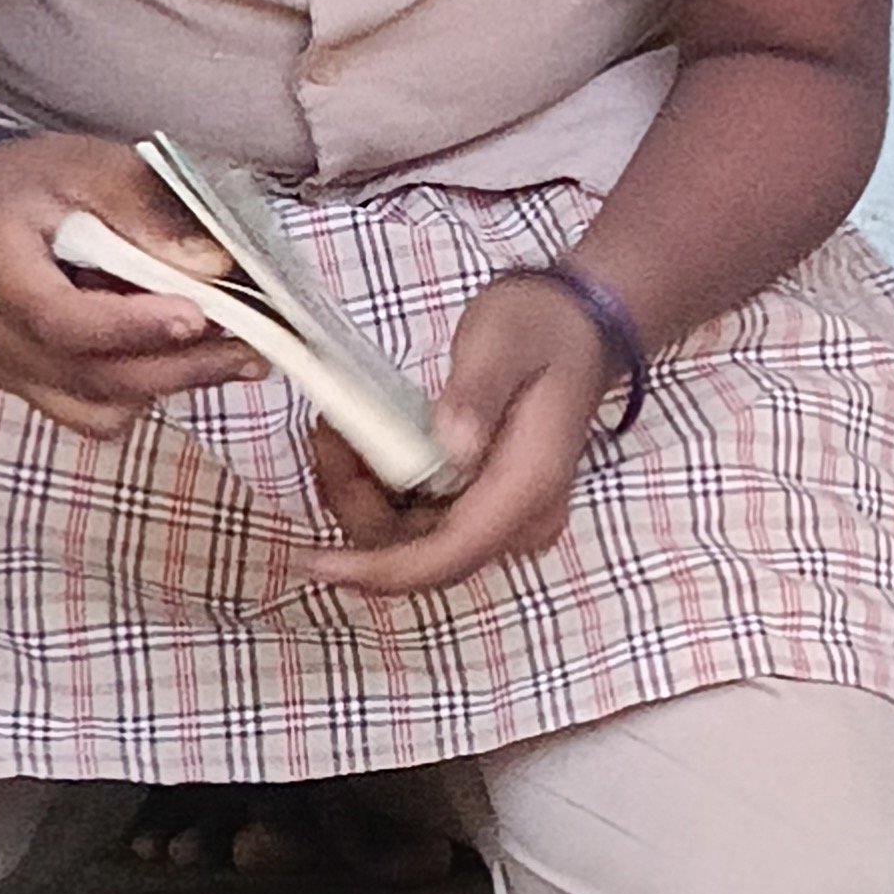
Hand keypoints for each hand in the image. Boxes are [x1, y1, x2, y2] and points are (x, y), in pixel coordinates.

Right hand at [0, 132, 255, 432]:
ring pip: (98, 408)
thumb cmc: (33, 184)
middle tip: (252, 343)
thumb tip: (214, 265)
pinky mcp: (35, 390)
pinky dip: (151, 395)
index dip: (130, 326)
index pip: (56, 316)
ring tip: (239, 353)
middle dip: (178, 365)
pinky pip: (97, 417)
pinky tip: (193, 362)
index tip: (197, 314)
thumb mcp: (88, 164)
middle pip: (87, 374)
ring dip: (175, 385)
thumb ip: (147, 209)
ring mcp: (8, 369)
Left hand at [296, 269, 609, 599]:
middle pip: (420, 553)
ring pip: (410, 540)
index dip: (379, 570)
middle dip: (358, 508)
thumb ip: (476, 395)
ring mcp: (501, 515)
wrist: (576, 323)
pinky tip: (362, 445)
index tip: (317, 563)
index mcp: (528, 486)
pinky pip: (417, 519)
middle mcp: (519, 518)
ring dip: (361, 496)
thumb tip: (451, 448)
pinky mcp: (481, 504)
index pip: (449, 554)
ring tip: (338, 431)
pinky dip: (379, 490)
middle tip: (328, 438)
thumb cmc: (542, 328)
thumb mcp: (501, 343)